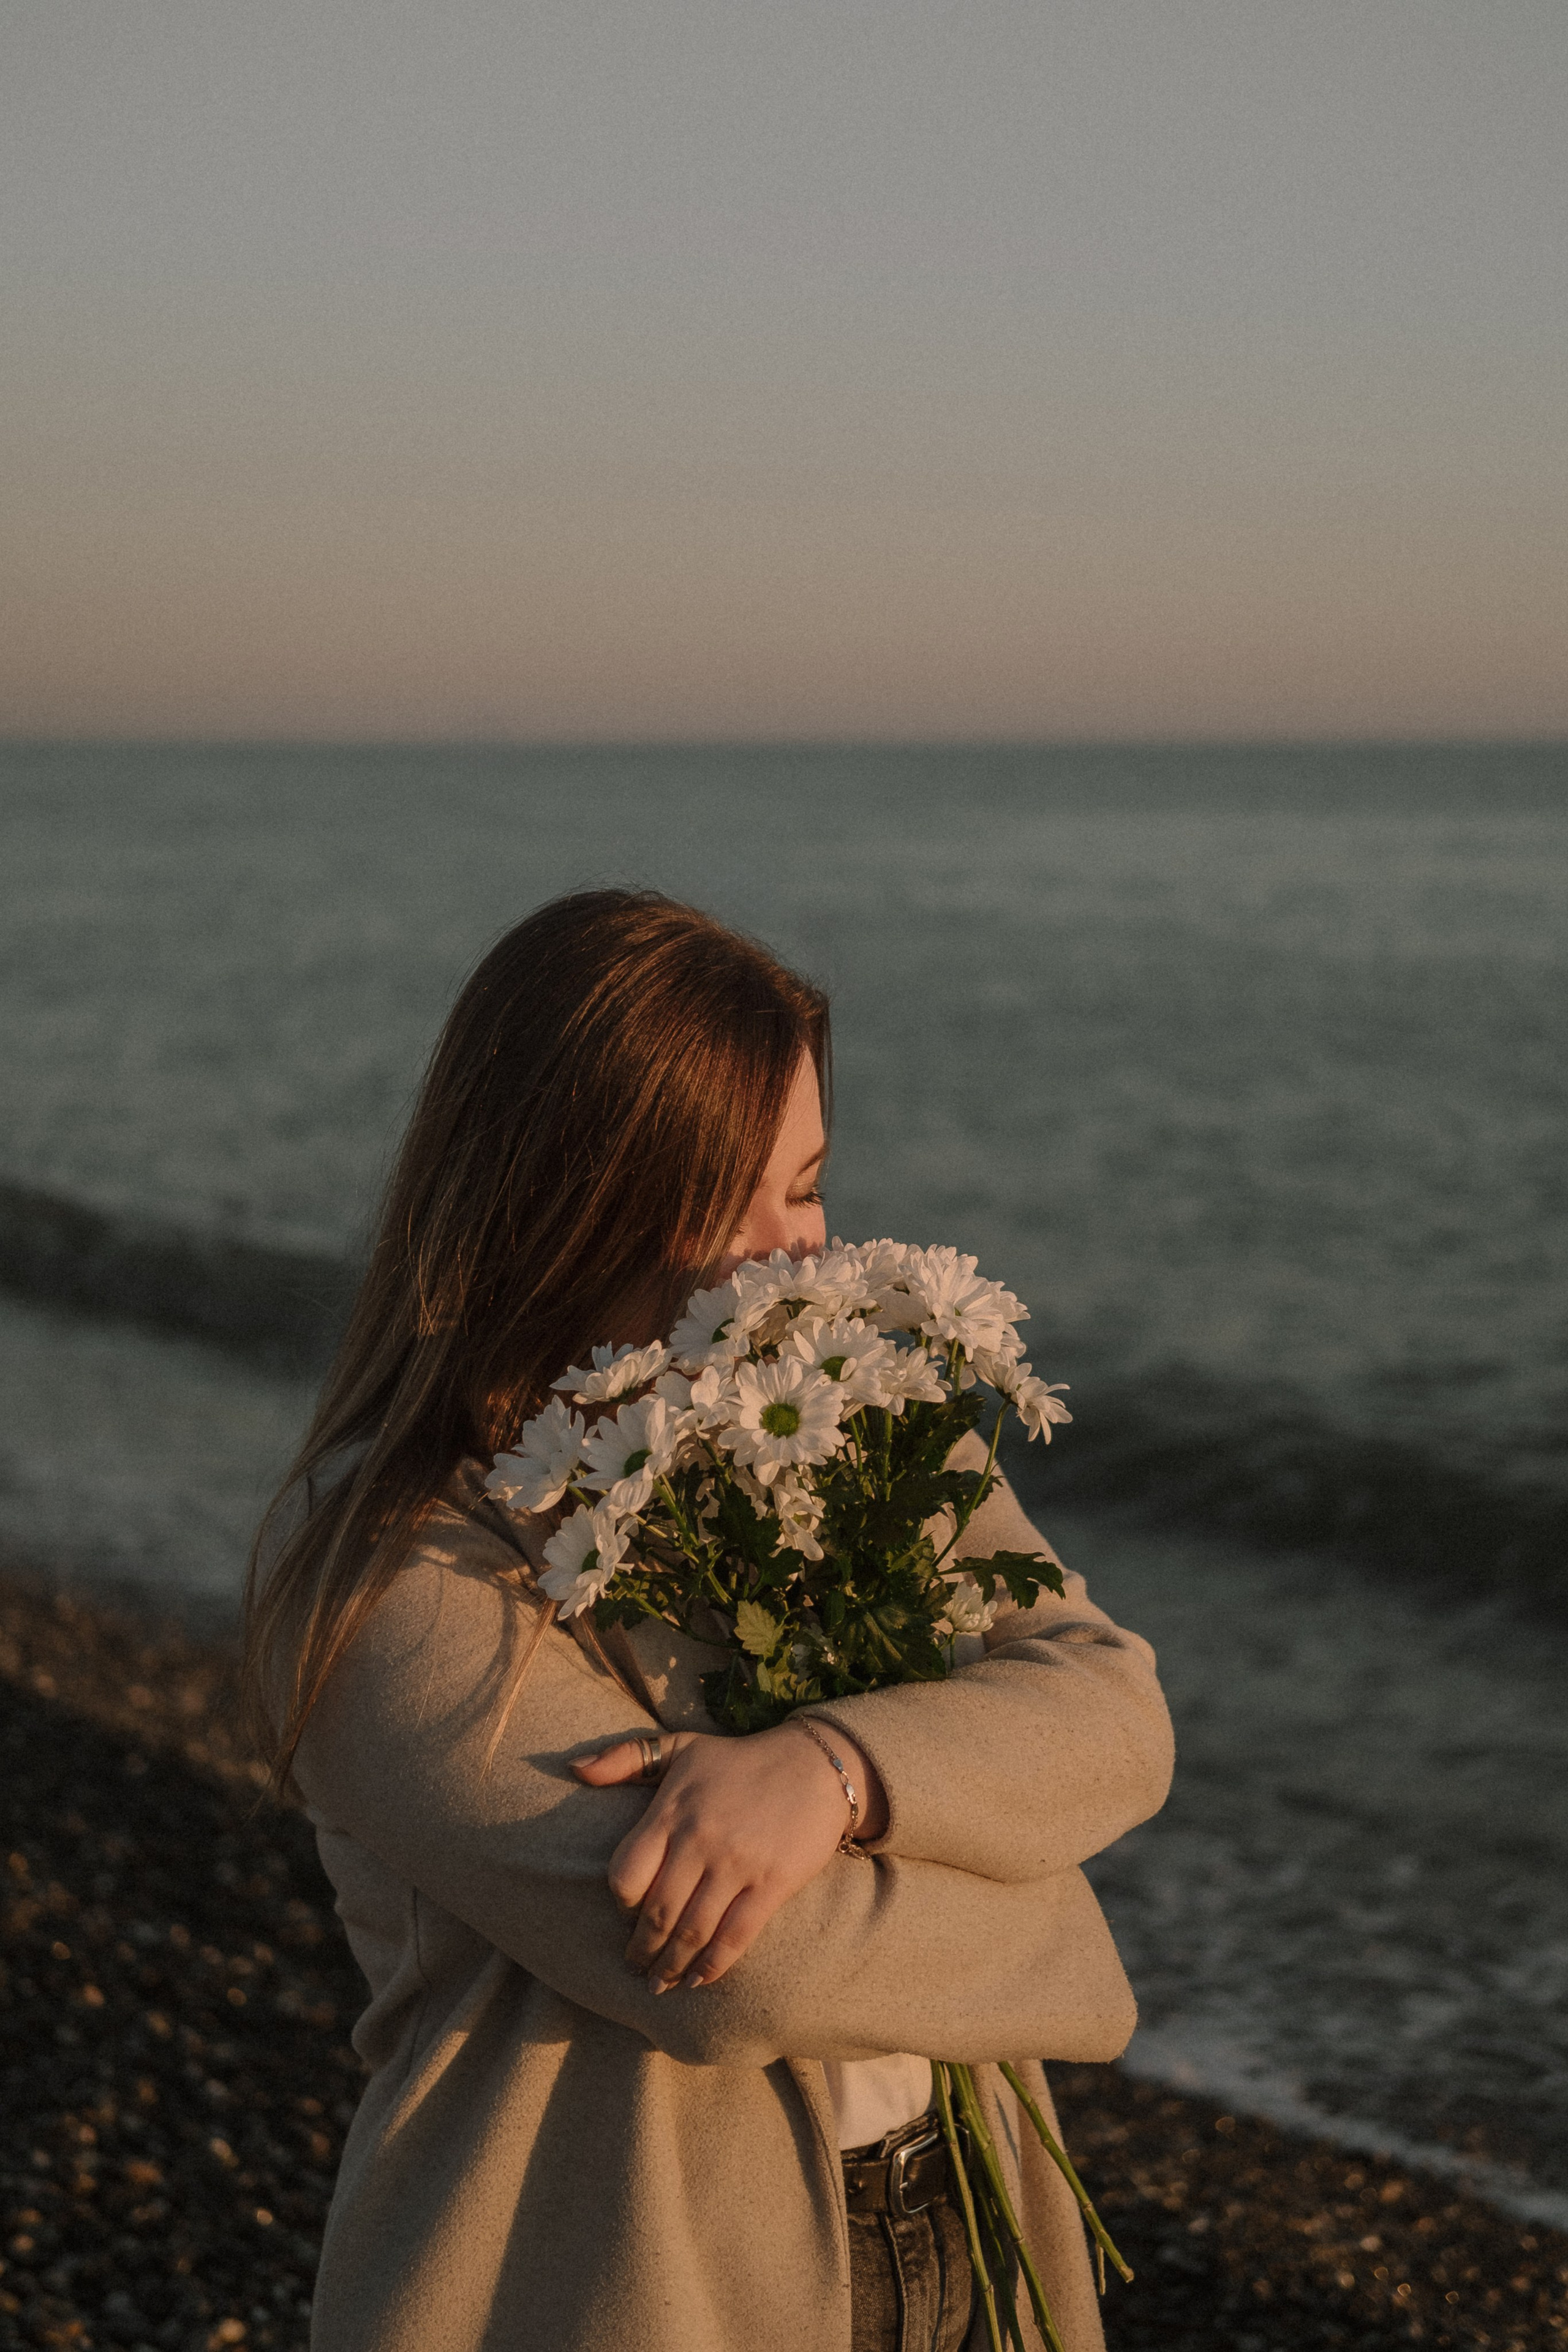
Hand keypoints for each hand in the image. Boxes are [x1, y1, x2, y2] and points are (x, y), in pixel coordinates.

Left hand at [573, 1721, 886, 1993]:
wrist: (816, 1765)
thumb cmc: (739, 1760)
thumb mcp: (680, 1747)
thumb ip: (624, 1757)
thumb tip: (573, 1769)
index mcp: (672, 1810)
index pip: (627, 1874)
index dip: (621, 1903)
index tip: (626, 1915)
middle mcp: (700, 1839)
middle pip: (657, 1912)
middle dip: (642, 1949)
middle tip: (635, 1967)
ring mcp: (736, 1863)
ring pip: (692, 1930)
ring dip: (672, 1966)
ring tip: (660, 1983)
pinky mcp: (772, 1883)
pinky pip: (736, 1936)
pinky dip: (714, 1965)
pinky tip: (700, 1980)